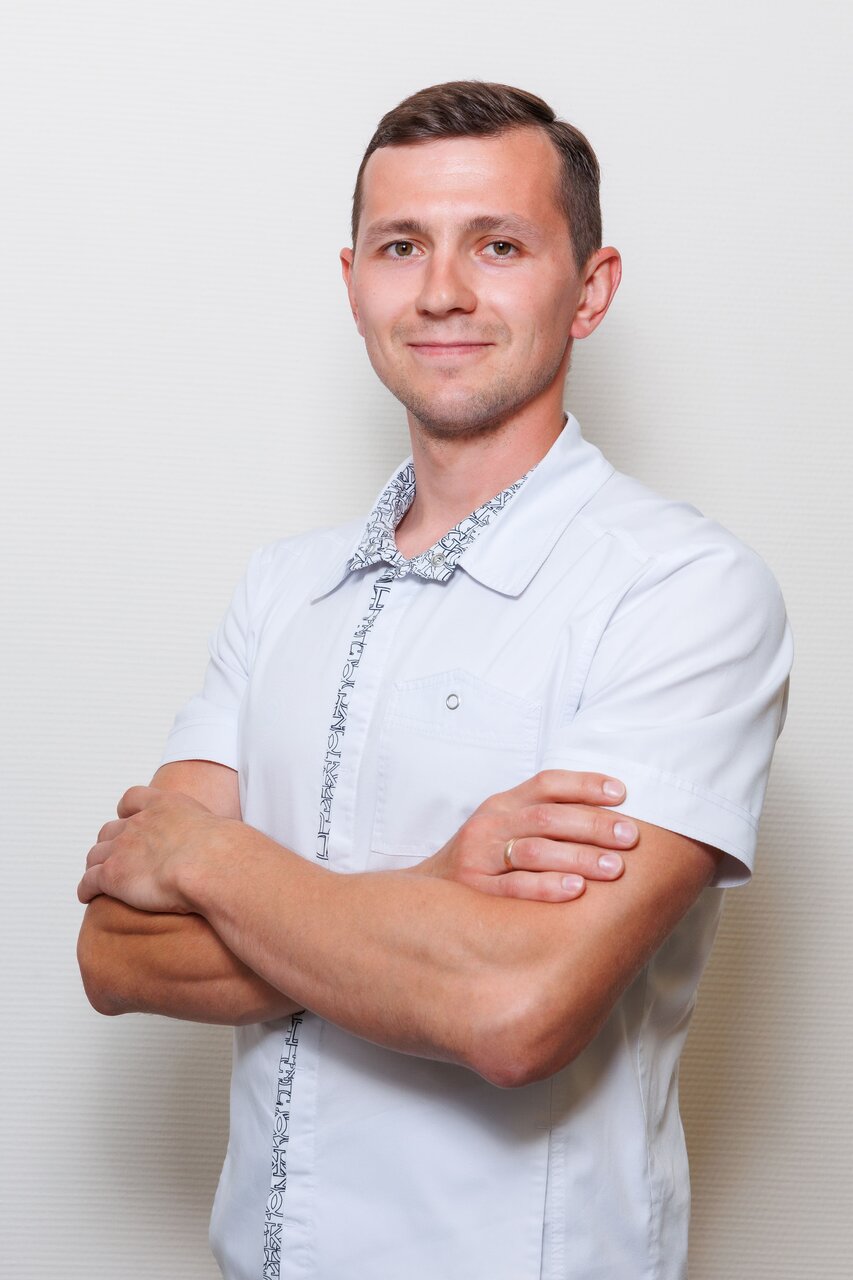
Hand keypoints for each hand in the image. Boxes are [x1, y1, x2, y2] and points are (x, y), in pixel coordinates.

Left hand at [77, 787, 229, 912]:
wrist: (211, 863)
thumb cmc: (224, 852)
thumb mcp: (221, 832)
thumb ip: (215, 836)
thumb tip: (234, 849)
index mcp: (165, 806)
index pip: (134, 799)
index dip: (127, 811)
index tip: (127, 818)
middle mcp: (139, 823)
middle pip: (110, 829)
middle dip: (111, 843)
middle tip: (117, 857)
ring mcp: (122, 847)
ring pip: (96, 854)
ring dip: (96, 865)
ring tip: (97, 877)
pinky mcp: (112, 874)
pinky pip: (89, 881)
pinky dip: (85, 888)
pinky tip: (87, 896)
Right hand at [418, 770, 636, 901]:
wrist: (427, 895)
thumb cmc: (482, 860)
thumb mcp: (504, 827)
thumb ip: (542, 815)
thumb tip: (609, 812)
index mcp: (502, 803)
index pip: (547, 783)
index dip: (585, 784)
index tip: (622, 794)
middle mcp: (490, 824)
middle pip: (547, 816)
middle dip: (594, 825)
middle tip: (630, 837)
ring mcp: (480, 856)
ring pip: (535, 850)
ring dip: (579, 857)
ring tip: (614, 867)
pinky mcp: (475, 889)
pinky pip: (515, 887)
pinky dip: (547, 887)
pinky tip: (576, 890)